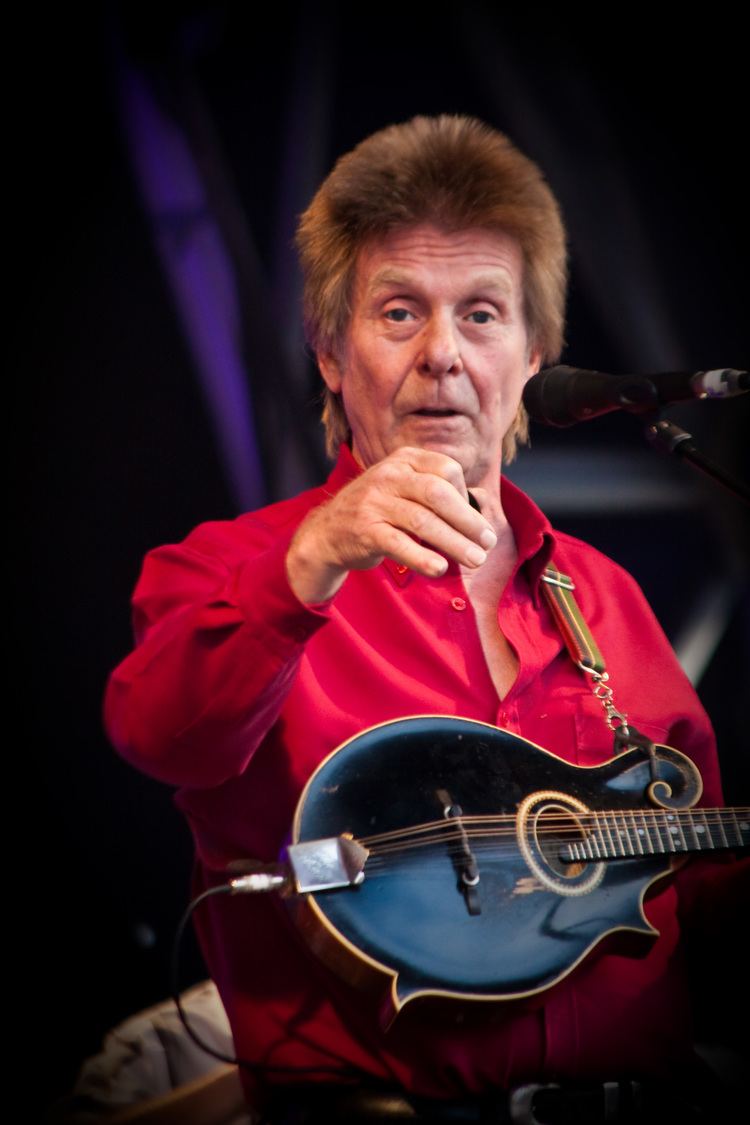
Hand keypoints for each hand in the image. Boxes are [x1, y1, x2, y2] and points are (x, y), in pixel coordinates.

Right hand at [286, 447, 497, 603]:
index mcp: (404, 459)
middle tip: (488, 542)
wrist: (328, 532)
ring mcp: (374, 502)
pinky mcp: (364, 530)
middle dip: (468, 521)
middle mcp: (388, 475)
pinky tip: (440, 568)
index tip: (476, 521)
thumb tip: (482, 503)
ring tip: (476, 560)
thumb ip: (440, 492)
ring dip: (455, 543)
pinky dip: (422, 558)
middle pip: (438, 494)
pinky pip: (398, 544)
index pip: (447, 469)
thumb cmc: (378, 512)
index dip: (466, 496)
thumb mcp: (406, 491)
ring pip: (423, 521)